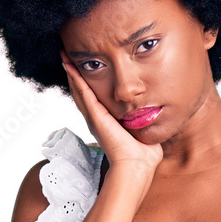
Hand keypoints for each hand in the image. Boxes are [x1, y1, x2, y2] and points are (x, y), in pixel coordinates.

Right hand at [59, 48, 162, 176]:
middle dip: (74, 74)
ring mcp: (93, 117)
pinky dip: (75, 78)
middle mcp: (96, 119)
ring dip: (71, 72)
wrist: (136, 165)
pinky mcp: (95, 116)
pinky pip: (83, 92)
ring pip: (78, 90)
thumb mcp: (143, 130)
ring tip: (64, 56)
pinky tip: (70, 65)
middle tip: (67, 56)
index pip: (93, 98)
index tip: (84, 66)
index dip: (87, 83)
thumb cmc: (143, 154)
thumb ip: (145, 120)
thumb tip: (155, 112)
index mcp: (106, 122)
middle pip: (81, 92)